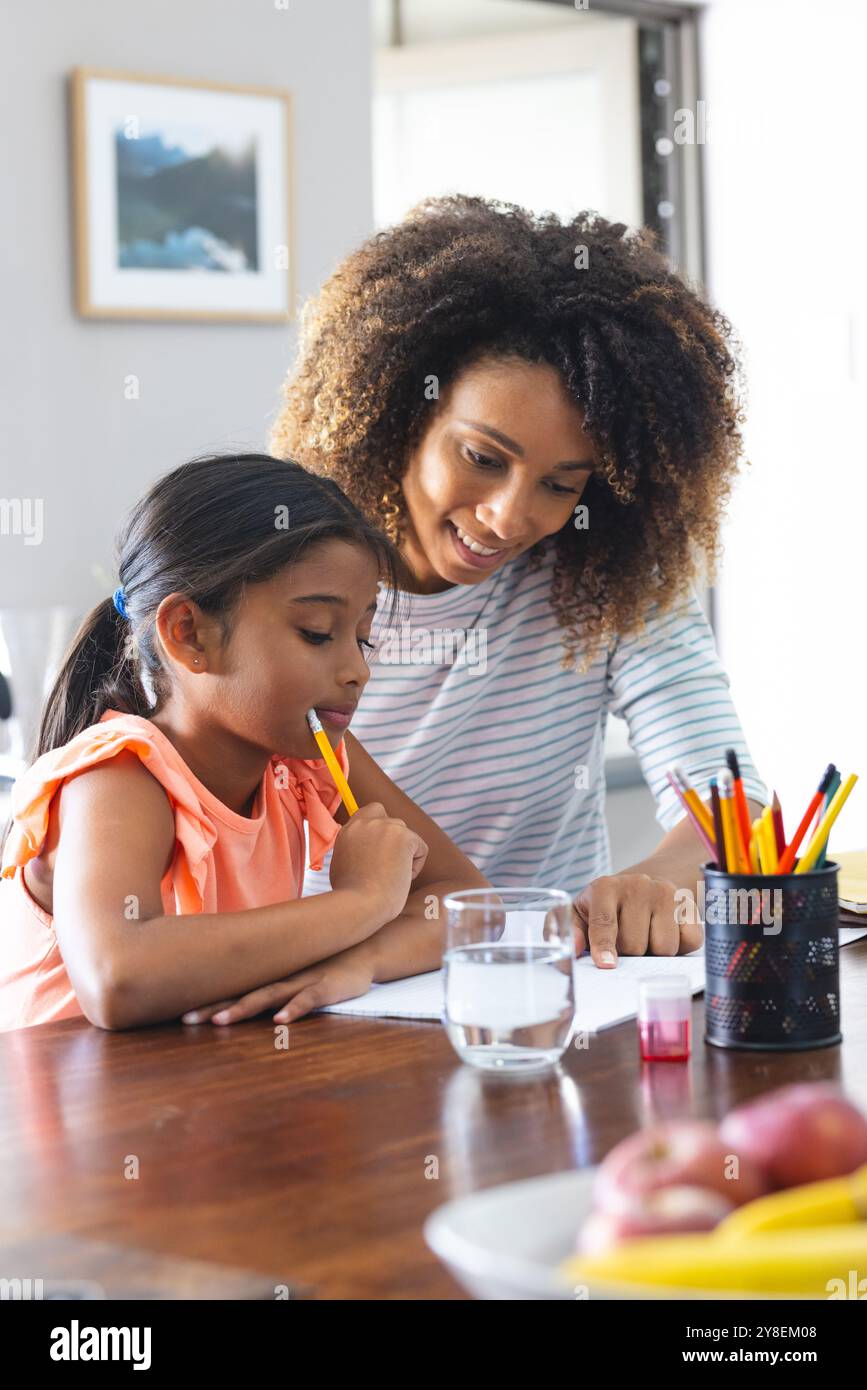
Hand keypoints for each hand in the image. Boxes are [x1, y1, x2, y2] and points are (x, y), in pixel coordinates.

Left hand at [180, 950, 374, 1025]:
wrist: (364, 948)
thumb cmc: (325, 964)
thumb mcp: (294, 973)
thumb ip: (271, 984)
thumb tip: (238, 996)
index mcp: (271, 977)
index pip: (232, 990)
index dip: (206, 1001)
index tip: (175, 1013)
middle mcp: (280, 978)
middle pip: (241, 994)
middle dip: (213, 1007)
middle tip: (185, 1020)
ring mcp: (303, 981)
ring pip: (268, 995)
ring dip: (243, 1008)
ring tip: (220, 1021)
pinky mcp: (327, 987)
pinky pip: (308, 999)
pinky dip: (294, 1008)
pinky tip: (279, 1020)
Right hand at [330, 801, 427, 922]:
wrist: (359, 903)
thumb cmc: (350, 896)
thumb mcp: (342, 866)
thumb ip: (355, 850)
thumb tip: (368, 853)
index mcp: (348, 830)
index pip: (369, 814)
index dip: (378, 830)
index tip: (380, 850)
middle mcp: (365, 822)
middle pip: (391, 820)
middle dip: (395, 840)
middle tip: (390, 865)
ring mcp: (385, 826)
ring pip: (406, 835)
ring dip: (404, 855)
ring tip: (391, 878)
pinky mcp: (404, 836)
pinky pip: (420, 848)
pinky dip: (415, 865)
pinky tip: (401, 878)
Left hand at [572, 872, 702, 967]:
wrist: (643, 886)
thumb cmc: (605, 907)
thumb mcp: (579, 913)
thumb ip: (567, 931)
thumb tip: (571, 951)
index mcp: (605, 887)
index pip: (604, 922)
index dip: (604, 945)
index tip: (606, 964)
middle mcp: (637, 885)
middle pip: (634, 943)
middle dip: (628, 955)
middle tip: (624, 946)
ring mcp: (666, 894)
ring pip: (664, 948)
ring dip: (653, 955)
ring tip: (644, 940)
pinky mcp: (690, 906)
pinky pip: (689, 943)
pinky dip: (678, 949)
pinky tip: (665, 935)